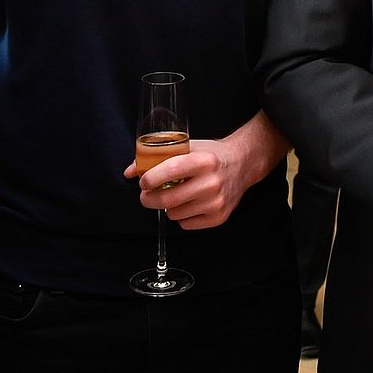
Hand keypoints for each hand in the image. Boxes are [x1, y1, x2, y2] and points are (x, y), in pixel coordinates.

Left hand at [126, 138, 251, 228]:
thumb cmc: (211, 155)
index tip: (143, 181)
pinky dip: (182, 216)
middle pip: (167, 199)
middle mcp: (211, 182)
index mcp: (203, 161)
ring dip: (168, 207)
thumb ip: (158, 157)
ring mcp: (216, 202)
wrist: (243, 164)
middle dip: (149, 199)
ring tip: (176, 195)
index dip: (149, 179)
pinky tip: (190, 203)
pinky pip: (186, 224)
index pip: (169, 172)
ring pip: (174, 214)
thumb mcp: (188, 147)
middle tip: (146, 195)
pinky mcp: (218, 217)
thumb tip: (130, 172)